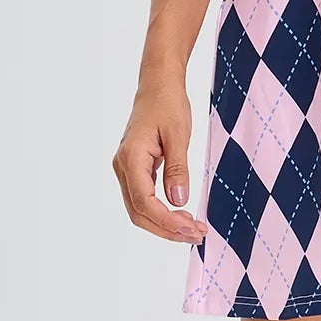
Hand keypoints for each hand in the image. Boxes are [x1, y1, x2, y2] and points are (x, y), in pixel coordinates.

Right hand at [112, 82, 208, 243]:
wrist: (158, 85)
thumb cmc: (168, 104)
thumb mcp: (178, 134)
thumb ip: (178, 168)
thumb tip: (178, 201)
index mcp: (131, 158)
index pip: (144, 202)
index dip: (166, 220)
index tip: (190, 228)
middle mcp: (123, 167)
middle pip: (139, 212)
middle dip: (167, 229)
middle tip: (197, 234)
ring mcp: (126, 170)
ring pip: (140, 209)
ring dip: (164, 224)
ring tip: (192, 230)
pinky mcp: (135, 170)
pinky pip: (144, 199)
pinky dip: (161, 212)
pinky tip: (181, 216)